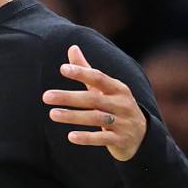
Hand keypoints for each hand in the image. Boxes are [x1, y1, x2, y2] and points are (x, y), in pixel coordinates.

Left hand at [42, 45, 146, 160]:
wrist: (141, 135)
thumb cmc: (116, 106)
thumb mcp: (105, 89)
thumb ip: (87, 70)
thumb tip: (72, 47)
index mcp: (117, 88)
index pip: (99, 77)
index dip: (81, 73)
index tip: (62, 69)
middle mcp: (121, 104)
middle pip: (93, 99)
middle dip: (69, 97)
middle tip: (46, 96)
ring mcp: (122, 122)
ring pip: (96, 118)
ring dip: (73, 116)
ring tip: (52, 114)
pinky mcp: (120, 140)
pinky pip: (102, 139)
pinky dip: (87, 137)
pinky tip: (70, 136)